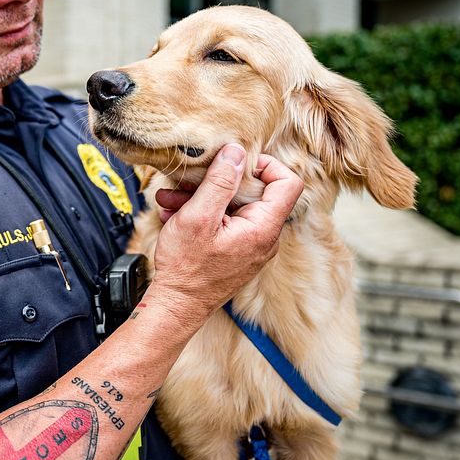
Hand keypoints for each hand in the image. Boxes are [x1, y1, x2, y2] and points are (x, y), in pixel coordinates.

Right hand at [147, 144, 302, 321]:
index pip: (288, 183)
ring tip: (171, 200)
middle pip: (255, 193)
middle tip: (188, 181)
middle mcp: (264, 239)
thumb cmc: (186, 268)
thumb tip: (237, 152)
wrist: (176, 307)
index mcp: (263, 229)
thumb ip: (220, 181)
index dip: (265, 164)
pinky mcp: (236, 252)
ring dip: (202, 198)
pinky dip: (202, 214)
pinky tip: (174, 215)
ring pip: (234, 207)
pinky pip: (225, 222)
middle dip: (218, 182)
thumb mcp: (198, 216)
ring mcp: (250, 246)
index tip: (234, 162)